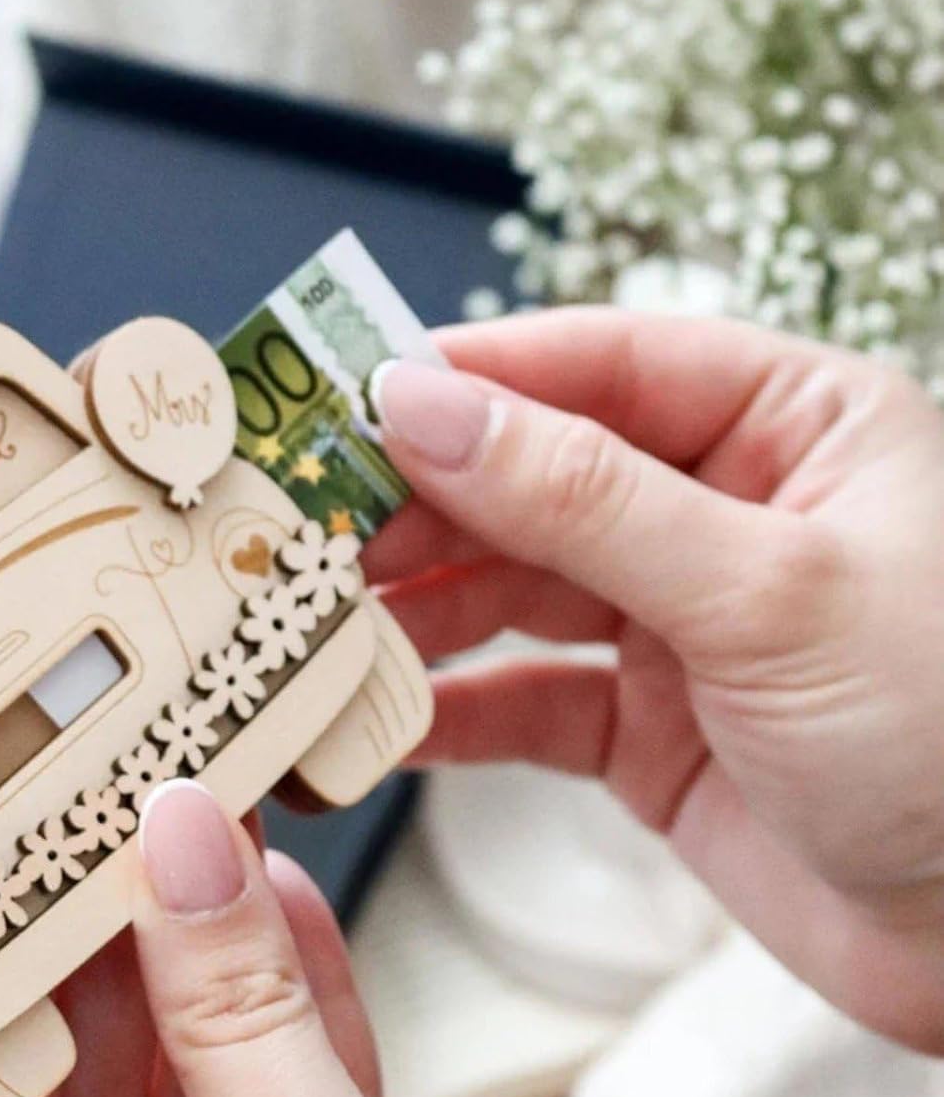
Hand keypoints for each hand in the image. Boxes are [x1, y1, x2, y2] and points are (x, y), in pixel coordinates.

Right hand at [371, 309, 943, 1050]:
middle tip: (306, 534)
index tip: (347, 403)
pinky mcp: (647, 730)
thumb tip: (426, 410)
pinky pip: (527, 701)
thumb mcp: (764, 592)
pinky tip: (387, 721)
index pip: (601, 366)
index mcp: (790, 427)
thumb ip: (584, 500)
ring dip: (420, 612)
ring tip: (323, 628)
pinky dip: (457, 712)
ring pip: (515, 593)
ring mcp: (679, 627)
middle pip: (535, 480)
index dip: (471, 378)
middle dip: (422, 509)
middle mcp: (725, 514)